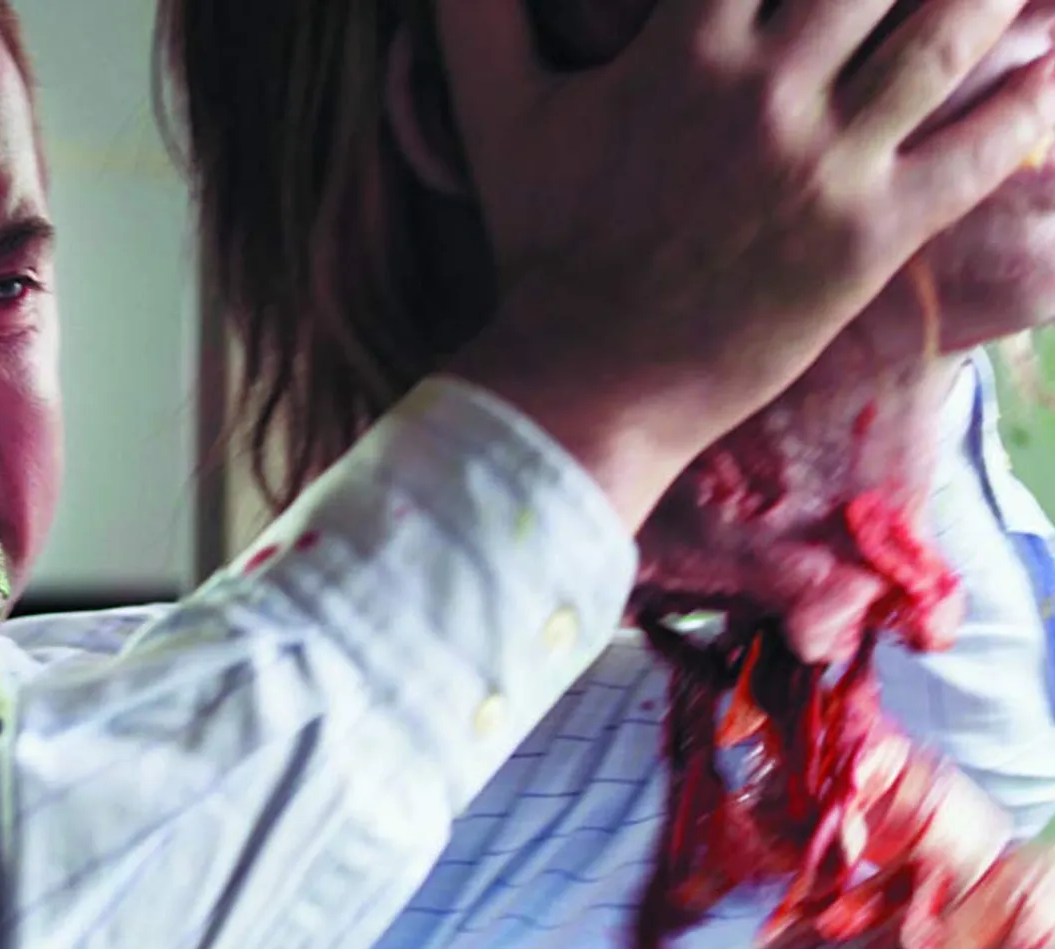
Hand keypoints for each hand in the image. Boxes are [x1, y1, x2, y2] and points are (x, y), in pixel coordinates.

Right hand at [429, 0, 1054, 526]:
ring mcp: (829, 162)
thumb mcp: (495, 116)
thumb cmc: (541, 245)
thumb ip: (480, 13)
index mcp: (683, 52)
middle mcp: (765, 90)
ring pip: (947, 33)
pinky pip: (981, 148)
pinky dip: (1033, 96)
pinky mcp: (875, 234)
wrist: (584, 380)